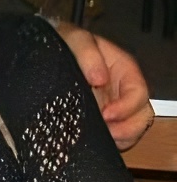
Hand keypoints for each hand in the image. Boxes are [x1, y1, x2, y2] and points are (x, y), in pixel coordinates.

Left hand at [53, 23, 152, 149]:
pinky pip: (113, 136)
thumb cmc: (63, 42)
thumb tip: (99, 78)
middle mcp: (121, 90)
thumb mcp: (74, 38)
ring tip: (99, 138)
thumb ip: (87, 53)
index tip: (106, 114)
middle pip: (140, 116)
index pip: (138, 93)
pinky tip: (93, 141)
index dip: (127, 107)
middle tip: (106, 133)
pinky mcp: (97, 119)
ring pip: (130, 129)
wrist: (41, 52)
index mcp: (123, 70)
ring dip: (119, 137)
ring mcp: (111, 106)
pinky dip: (109, 142)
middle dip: (127, 128)